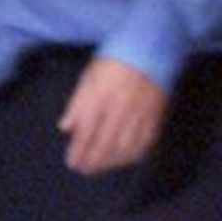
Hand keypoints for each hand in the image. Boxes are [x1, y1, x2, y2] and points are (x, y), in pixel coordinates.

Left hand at [58, 55, 170, 174]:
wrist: (150, 50)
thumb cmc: (113, 62)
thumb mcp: (88, 78)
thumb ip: (76, 104)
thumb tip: (65, 128)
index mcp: (100, 97)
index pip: (87, 131)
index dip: (79, 150)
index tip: (72, 163)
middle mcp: (120, 109)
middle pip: (105, 142)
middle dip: (93, 160)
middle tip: (84, 170)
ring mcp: (140, 114)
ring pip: (126, 146)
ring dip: (112, 161)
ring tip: (101, 168)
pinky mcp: (156, 115)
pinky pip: (146, 141)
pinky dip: (135, 154)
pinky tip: (125, 159)